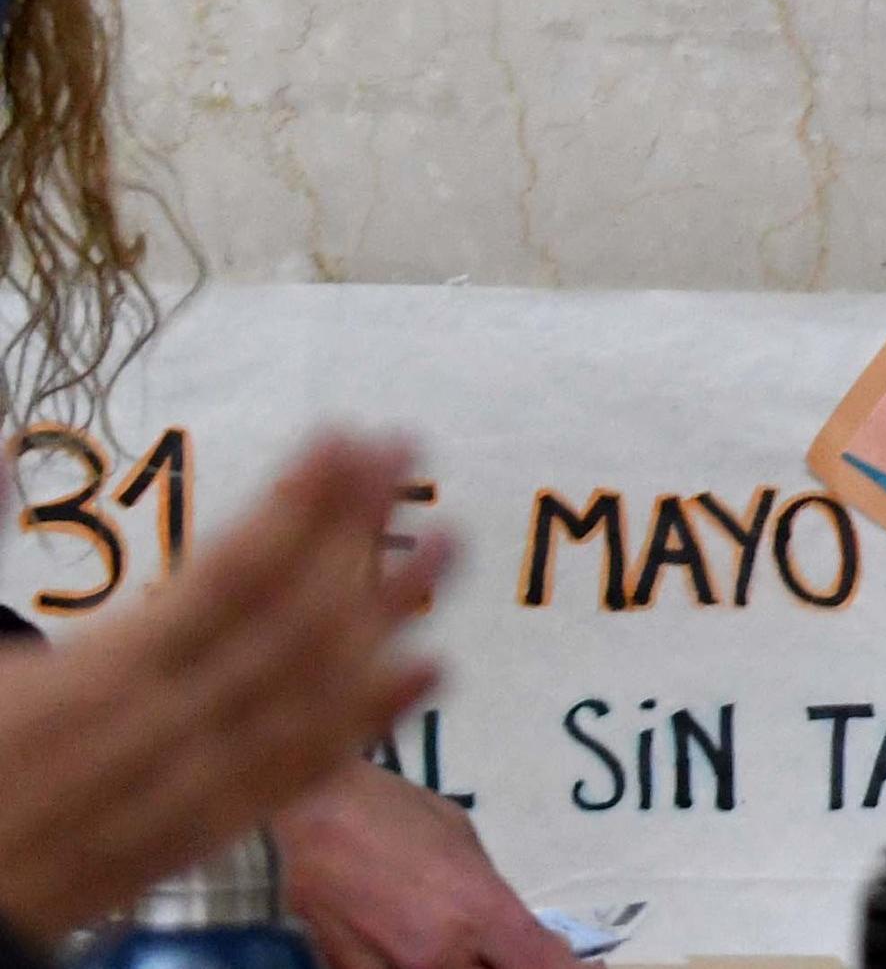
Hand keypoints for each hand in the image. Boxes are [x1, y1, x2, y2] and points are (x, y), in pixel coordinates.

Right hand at [0, 434, 446, 944]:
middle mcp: (154, 740)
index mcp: (90, 687)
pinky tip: (428, 666)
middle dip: (352, 531)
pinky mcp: (199, 838)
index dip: (296, 507)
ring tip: (447, 541)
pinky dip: (370, 720)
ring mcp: (186, 794)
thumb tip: (3, 455)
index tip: (345, 440)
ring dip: (389, 613)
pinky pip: (300, 775)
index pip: (225, 580)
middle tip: (403, 455)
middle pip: (287, 622)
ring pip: (312, 696)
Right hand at [271, 763, 569, 968]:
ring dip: (458, 965)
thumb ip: (488, 895)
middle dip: (503, 965)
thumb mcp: (463, 842)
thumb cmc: (394, 811)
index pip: (542, 964)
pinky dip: (412, 967)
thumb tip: (510, 931)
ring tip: (453, 942)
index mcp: (481, 910)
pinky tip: (412, 950)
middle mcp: (439, 953)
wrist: (312, 811)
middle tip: (503, 949)